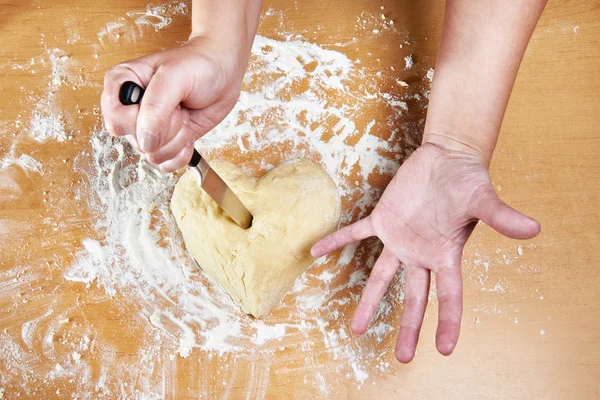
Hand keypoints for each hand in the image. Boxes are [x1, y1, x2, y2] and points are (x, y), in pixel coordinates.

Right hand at [101, 36, 247, 171]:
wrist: (224, 71)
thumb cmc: (198, 65)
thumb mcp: (175, 76)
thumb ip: (155, 108)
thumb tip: (145, 143)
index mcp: (121, 85)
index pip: (116, 120)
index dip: (140, 120)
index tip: (162, 103)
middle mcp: (130, 110)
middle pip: (137, 142)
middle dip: (166, 128)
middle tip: (179, 106)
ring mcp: (148, 128)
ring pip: (153, 155)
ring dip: (177, 139)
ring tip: (185, 114)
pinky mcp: (166, 142)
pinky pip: (166, 164)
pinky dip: (182, 153)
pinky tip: (189, 133)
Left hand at [311, 142, 540, 362]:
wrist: (446, 157)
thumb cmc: (468, 179)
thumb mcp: (484, 199)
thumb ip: (502, 217)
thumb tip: (534, 229)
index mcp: (446, 254)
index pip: (449, 296)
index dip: (449, 322)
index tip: (446, 350)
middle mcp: (421, 254)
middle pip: (413, 297)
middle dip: (408, 327)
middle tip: (402, 357)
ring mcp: (399, 239)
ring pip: (380, 276)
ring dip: (368, 301)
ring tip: (356, 328)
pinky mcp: (382, 219)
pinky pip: (356, 233)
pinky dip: (337, 242)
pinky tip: (316, 252)